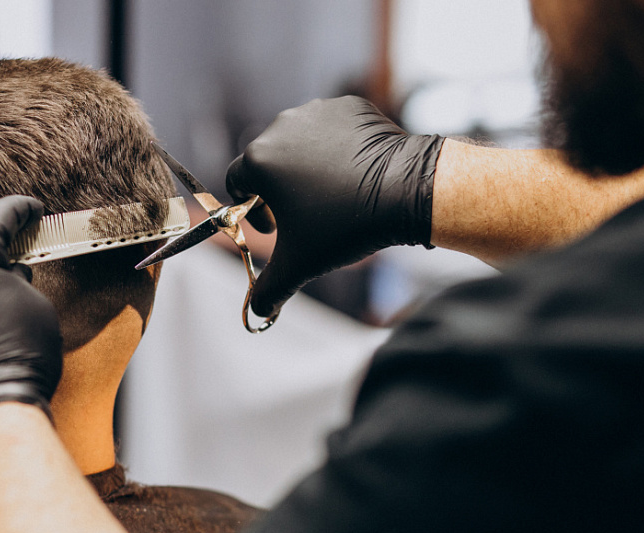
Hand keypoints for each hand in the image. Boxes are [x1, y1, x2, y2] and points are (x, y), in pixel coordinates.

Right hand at [226, 96, 443, 316]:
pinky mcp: (348, 106)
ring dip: (308, 168)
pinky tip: (354, 173)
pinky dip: (338, 148)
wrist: (406, 192)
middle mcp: (282, 126)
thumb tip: (256, 314)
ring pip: (301, 143)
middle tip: (307, 216)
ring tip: (334, 196)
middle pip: (269, 162)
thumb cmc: (347, 226)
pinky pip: (332, 128)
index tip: (276, 227)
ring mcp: (316, 111)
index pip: (237, 183)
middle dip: (281, 191)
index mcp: (259, 159)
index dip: (251, 211)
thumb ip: (269, 291)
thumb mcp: (300, 264)